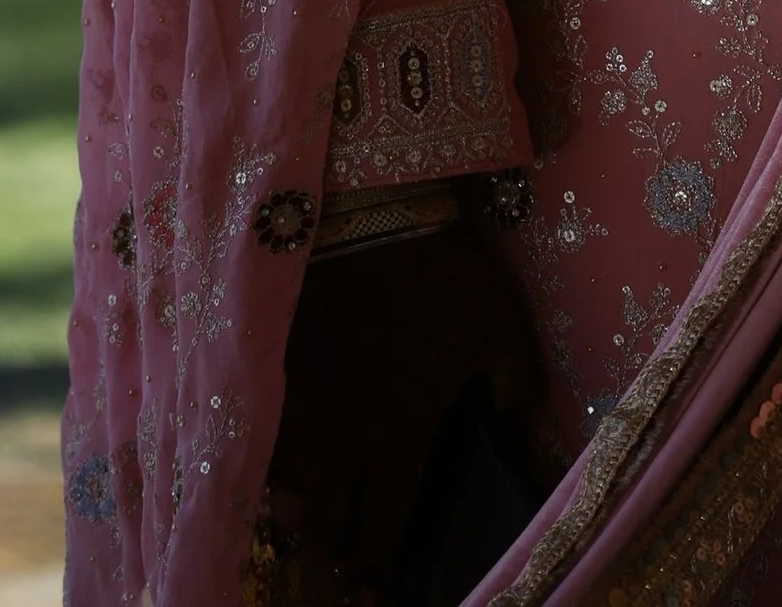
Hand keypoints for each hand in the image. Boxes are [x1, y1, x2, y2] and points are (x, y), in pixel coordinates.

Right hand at [264, 210, 552, 603]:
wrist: (369, 211)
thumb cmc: (439, 269)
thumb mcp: (499, 320)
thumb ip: (516, 378)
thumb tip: (522, 418)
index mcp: (402, 434)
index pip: (382, 533)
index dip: (380, 563)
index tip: (381, 575)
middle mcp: (344, 443)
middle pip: (326, 534)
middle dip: (337, 549)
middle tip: (347, 545)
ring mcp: (299, 412)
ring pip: (286, 498)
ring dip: (302, 510)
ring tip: (314, 506)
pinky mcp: (268, 379)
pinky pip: (259, 447)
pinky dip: (272, 464)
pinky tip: (286, 459)